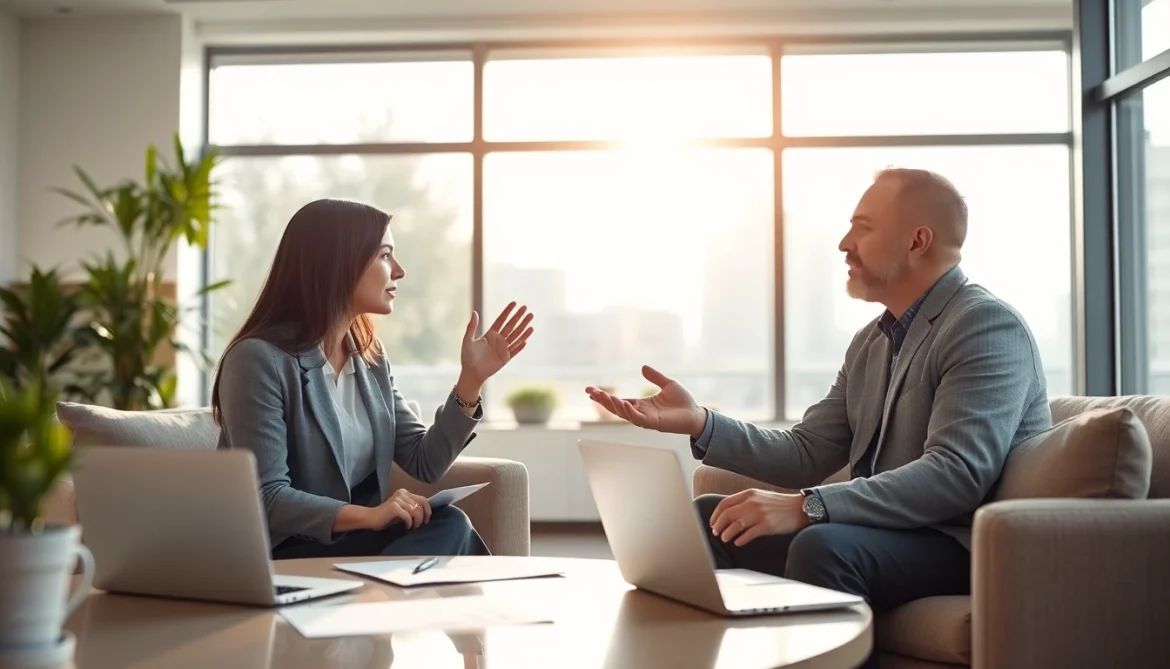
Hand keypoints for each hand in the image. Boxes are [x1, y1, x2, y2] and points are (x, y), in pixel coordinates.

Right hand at [368, 489, 431, 530]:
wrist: (370, 519)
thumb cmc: (387, 517)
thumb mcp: (403, 511)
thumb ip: (412, 509)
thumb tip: (427, 514)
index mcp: (405, 493)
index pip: (423, 499)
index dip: (428, 510)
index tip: (427, 520)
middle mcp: (402, 493)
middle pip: (421, 504)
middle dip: (423, 517)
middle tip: (419, 525)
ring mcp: (397, 499)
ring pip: (416, 511)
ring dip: (416, 521)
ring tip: (412, 527)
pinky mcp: (394, 507)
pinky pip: (408, 515)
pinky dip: (409, 523)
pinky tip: (406, 527)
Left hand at [459, 302, 533, 386]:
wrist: (472, 373)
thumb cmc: (467, 357)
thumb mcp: (468, 340)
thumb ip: (472, 326)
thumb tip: (474, 311)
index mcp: (490, 334)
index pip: (501, 320)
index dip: (507, 312)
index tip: (514, 303)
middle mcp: (498, 340)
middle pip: (511, 326)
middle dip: (518, 317)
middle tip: (526, 308)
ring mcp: (503, 349)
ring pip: (516, 336)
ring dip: (523, 327)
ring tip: (531, 318)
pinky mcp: (506, 358)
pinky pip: (515, 350)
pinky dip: (520, 344)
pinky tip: (526, 338)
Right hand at [585, 365, 706, 436]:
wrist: (696, 415)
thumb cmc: (683, 402)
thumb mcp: (667, 384)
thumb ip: (655, 377)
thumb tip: (643, 367)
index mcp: (641, 404)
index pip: (619, 401)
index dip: (605, 397)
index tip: (590, 390)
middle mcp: (640, 412)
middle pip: (616, 408)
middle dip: (602, 400)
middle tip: (590, 392)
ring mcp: (645, 419)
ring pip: (623, 414)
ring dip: (612, 405)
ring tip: (603, 396)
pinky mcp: (653, 424)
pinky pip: (637, 419)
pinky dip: (628, 411)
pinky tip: (622, 403)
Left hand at [709, 489, 810, 545]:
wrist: (799, 508)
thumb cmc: (779, 504)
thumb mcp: (760, 496)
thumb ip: (745, 501)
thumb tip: (728, 513)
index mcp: (749, 494)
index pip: (725, 504)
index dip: (715, 515)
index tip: (712, 523)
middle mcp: (752, 502)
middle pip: (727, 514)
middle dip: (718, 525)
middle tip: (715, 532)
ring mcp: (759, 514)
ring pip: (736, 525)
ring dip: (727, 533)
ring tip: (725, 539)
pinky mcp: (767, 526)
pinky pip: (749, 534)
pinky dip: (740, 540)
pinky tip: (738, 543)